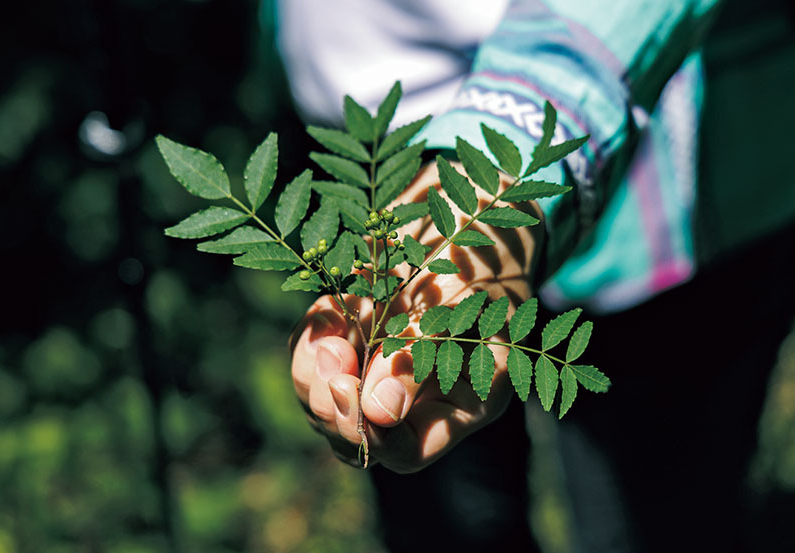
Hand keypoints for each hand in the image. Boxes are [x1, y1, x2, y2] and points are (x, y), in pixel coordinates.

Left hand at [289, 162, 543, 472]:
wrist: (466, 203)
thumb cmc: (482, 251)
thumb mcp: (463, 301)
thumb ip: (424, 353)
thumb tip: (380, 410)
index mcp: (458, 402)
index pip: (405, 452)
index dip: (373, 437)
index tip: (348, 390)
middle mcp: (414, 394)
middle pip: (355, 437)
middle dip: (332, 407)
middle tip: (330, 359)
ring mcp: (378, 365)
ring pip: (325, 401)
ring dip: (313, 375)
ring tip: (329, 334)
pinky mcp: (353, 335)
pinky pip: (315, 357)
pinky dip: (312, 341)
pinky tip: (328, 312)